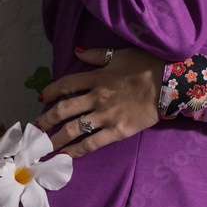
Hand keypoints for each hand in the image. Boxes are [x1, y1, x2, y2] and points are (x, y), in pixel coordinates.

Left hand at [35, 46, 166, 158]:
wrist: (170, 83)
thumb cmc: (147, 65)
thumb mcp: (120, 54)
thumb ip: (97, 54)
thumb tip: (76, 51)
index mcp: (97, 77)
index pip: (66, 84)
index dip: (51, 91)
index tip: (41, 98)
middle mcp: (97, 97)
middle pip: (64, 109)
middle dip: (47, 119)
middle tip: (37, 128)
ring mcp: (106, 115)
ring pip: (74, 129)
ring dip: (56, 138)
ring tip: (44, 147)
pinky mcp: (117, 130)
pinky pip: (92, 143)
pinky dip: (77, 151)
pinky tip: (67, 156)